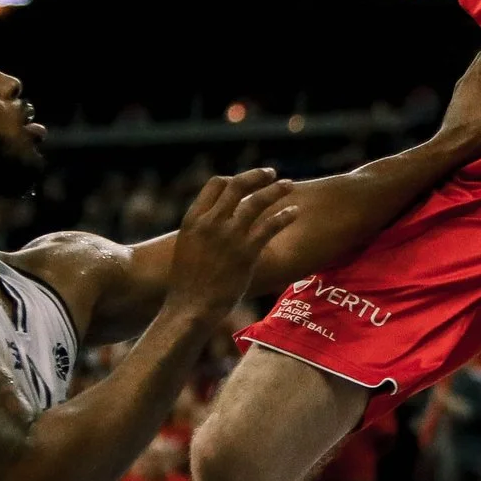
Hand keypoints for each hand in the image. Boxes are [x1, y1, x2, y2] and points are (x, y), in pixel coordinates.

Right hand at [169, 169, 298, 318]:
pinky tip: (294, 212)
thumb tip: (216, 223)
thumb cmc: (187, 284)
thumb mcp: (187, 248)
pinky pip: (270, 226)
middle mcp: (211, 223)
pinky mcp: (246, 252)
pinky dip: (285, 216)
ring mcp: (229, 236)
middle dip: (257, 176)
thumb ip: (202, 231)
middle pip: (238, 186)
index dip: (233, 179)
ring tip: (288, 185)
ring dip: (276, 190)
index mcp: (193, 219)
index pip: (215, 184)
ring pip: (257, 201)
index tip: (246, 181)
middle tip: (271, 173)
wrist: (190, 307)